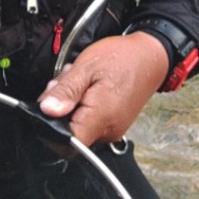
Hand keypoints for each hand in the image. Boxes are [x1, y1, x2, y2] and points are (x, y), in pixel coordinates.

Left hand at [37, 32, 169, 145]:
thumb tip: (46, 110)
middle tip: (67, 81)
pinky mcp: (114, 126)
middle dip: (60, 108)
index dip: (50, 125)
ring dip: (71, 105)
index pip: (66, 141)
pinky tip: (88, 88)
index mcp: (101, 117)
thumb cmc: (122, 58)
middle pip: (69, 132)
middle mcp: (108, 130)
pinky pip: (89, 122)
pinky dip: (82, 106)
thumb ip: (66, 91)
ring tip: (81, 81)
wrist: (151, 56)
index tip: (50, 104)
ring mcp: (112, 130)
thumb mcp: (87, 67)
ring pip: (77, 126)